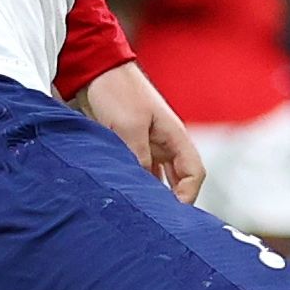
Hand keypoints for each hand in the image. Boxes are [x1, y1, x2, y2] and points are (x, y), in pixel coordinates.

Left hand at [83, 61, 205, 202]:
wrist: (94, 68)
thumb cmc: (117, 91)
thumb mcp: (128, 128)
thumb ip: (138, 159)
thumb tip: (145, 192)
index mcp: (175, 136)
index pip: (195, 173)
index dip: (188, 196)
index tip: (171, 213)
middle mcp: (166, 143)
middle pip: (180, 180)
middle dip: (173, 201)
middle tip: (157, 221)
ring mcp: (149, 144)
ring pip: (159, 178)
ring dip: (153, 194)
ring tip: (142, 213)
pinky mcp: (131, 145)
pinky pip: (141, 171)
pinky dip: (137, 184)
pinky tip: (127, 196)